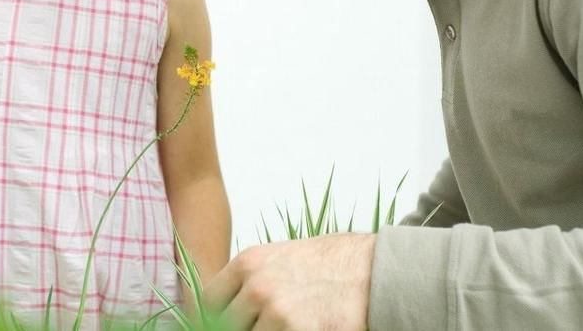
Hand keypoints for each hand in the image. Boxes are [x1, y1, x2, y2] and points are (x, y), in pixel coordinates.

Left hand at [203, 233, 374, 330]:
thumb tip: (225, 307)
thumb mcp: (278, 258)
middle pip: (226, 325)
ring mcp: (276, 313)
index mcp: (248, 263)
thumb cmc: (329, 264)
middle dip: (240, 328)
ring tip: (286, 324)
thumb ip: (249, 280)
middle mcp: (257, 287)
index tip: (226, 323)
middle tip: (262, 323)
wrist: (373, 269)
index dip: (216, 318)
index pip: (208, 302)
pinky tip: (302, 327)